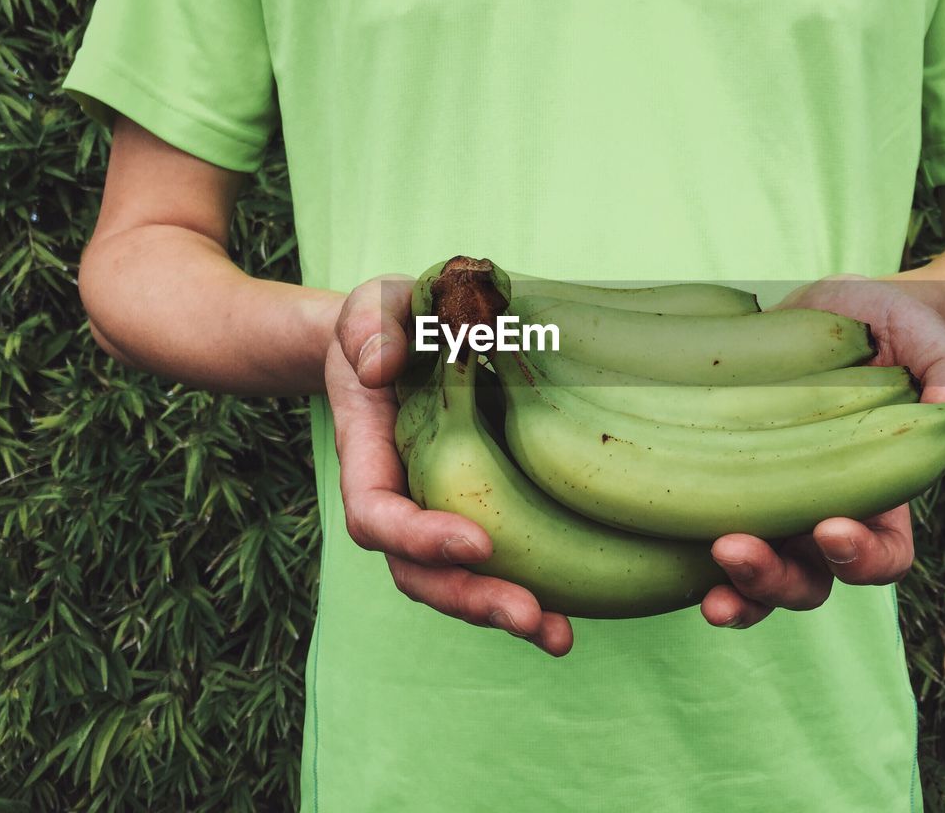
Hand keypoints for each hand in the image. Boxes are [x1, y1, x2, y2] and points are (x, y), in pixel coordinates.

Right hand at [326, 275, 573, 655]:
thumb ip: (369, 328)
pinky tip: (575, 616)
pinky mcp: (483, 511)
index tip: (476, 541)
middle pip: (420, 573)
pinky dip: (534, 590)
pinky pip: (500, 562)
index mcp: (369, 457)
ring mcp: (441, 511)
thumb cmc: (389, 320)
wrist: (408, 337)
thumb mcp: (373, 306)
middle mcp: (402, 499)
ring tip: (557, 636)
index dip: (420, 538)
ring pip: (458, 582)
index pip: (377, 515)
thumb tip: (377, 367)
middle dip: (472, 598)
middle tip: (529, 617)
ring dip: (504, 612)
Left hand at [701, 274, 944, 628]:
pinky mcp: (719, 487)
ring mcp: (768, 509)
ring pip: (753, 579)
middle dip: (774, 580)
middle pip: (808, 581)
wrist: (819, 311)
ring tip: (705, 587)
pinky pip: (698, 542)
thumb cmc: (881, 326)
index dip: (862, 557)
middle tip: (736, 552)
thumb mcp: (919, 330)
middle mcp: (819, 518)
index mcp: (877, 495)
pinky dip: (681, 559)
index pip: (883, 555)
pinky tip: (652, 550)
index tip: (831, 529)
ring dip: (731, 589)